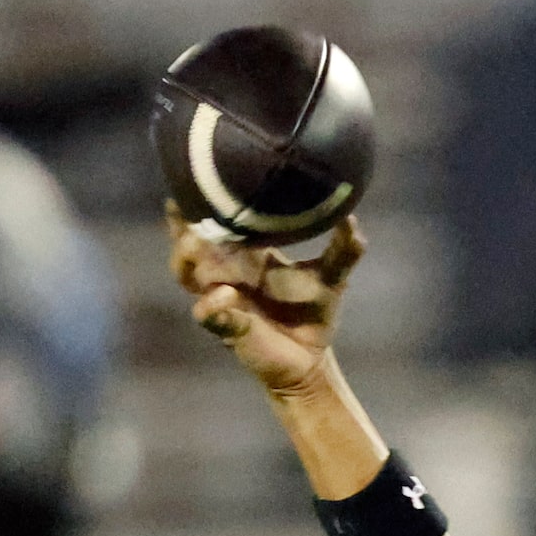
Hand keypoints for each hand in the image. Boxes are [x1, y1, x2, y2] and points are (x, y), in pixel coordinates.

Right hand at [167, 203, 364, 396]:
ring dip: (186, 258)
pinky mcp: (227, 327)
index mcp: (248, 254)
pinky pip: (208, 314)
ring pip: (187, 274)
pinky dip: (212, 305)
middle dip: (183, 225)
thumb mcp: (331, 278)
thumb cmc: (313, 315)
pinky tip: (227, 295)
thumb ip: (343, 250)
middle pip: (190, 243)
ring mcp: (222, 299)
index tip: (197, 175)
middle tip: (187, 206)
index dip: (202, 203)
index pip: (218, 223)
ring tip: (195, 243)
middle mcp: (228, 272)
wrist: (312, 359)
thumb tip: (352, 218)